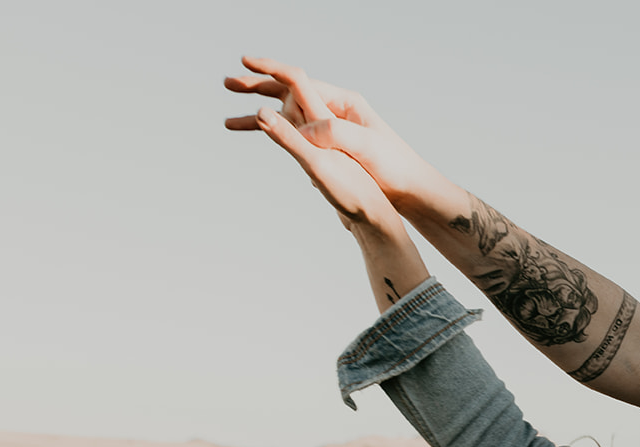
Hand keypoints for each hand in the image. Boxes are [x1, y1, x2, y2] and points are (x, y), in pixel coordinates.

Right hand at [224, 57, 438, 205]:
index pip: (299, 79)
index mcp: (343, 104)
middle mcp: (335, 113)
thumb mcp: (364, 146)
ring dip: (260, 114)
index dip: (270, 69)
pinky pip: (296, 137)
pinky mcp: (331, 150)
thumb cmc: (394, 167)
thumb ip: (332, 133)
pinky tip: (263, 146)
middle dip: (257, 88)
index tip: (245, 62)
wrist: (411, 192)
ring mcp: (331, 131)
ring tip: (231, 121)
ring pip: (288, 116)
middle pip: (289, 93)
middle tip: (228, 83)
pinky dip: (276, 137)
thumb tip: (301, 127)